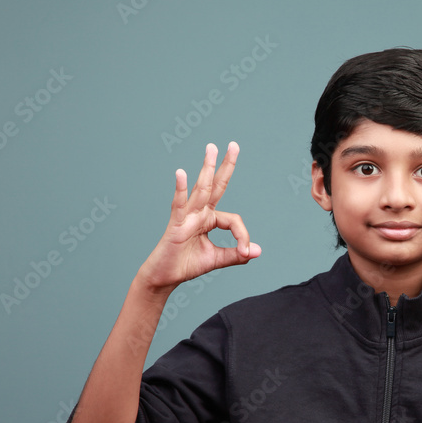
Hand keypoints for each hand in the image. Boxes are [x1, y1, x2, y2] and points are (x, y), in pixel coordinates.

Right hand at [139, 142, 260, 291]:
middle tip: (234, 144)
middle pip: (215, 186)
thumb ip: (235, 255)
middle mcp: (199, 214)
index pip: (233, 219)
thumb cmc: (186, 265)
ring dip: (207, 168)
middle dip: (225, 165)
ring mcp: (187, 217)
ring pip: (200, 190)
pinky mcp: (175, 225)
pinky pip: (179, 205)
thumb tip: (257, 251)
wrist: (164, 277)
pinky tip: (180, 173)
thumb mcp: (216, 260)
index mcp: (209, 220)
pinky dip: (180, 189)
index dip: (242, 234)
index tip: (245, 251)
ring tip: (212, 148)